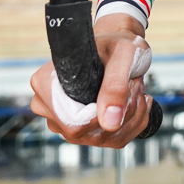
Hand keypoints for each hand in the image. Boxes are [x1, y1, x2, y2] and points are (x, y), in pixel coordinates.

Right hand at [29, 15, 154, 147]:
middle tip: (136, 85)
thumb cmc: (116, 43)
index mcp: (45, 86)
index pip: (74, 123)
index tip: (127, 88)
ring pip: (106, 139)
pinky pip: (114, 140)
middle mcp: (49, 109)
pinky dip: (134, 122)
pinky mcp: (82, 131)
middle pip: (90, 134)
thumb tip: (110, 124)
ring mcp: (64, 123)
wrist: (118, 46)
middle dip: (124, 113)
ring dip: (132, 116)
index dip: (105, 114)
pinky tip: (137, 100)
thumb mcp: (122, 55)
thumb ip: (115, 86)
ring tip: (137, 88)